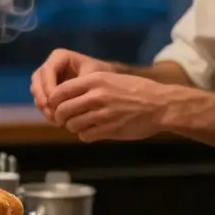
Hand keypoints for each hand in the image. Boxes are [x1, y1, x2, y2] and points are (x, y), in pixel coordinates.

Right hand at [31, 49, 114, 120]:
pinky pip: (41, 99)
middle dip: (41, 96)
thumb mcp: (92, 77)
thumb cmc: (102, 77)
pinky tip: (54, 121)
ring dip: (42, 105)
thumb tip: (56, 97)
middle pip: (37, 79)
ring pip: (36, 90)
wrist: (106, 84)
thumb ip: (75, 86)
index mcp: (60, 56)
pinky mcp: (47, 90)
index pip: (48, 70)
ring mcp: (47, 78)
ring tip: (54, 119)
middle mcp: (50, 65)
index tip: (54, 101)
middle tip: (50, 112)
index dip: (48, 85)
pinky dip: (45, 110)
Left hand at [47, 72, 170, 141]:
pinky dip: (86, 135)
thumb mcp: (110, 78)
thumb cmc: (136, 90)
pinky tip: (93, 131)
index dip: (54, 102)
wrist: (161, 105)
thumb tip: (64, 95)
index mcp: (95, 80)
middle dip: (60, 117)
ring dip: (74, 127)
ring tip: (82, 124)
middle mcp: (96, 96)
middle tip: (65, 120)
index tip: (55, 107)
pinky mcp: (110, 130)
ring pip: (72, 124)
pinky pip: (85, 135)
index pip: (60, 91)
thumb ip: (88, 86)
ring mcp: (103, 114)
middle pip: (63, 110)